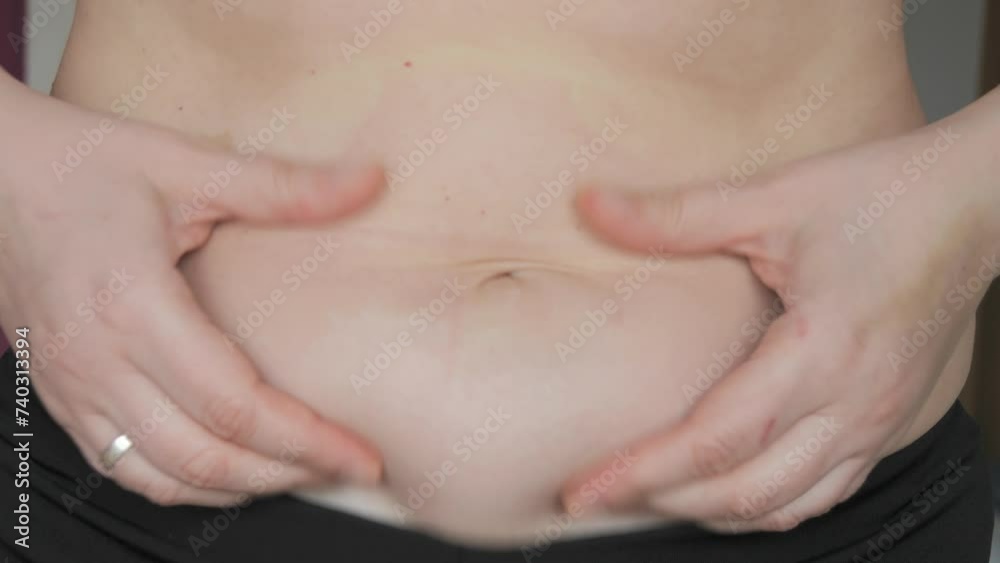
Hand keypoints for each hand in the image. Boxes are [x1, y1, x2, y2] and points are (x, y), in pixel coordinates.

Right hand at [0, 80, 384, 505]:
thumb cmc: (81, 165)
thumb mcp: (186, 164)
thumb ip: (282, 186)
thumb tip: (370, 182)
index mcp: (132, 306)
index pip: (234, 406)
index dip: (307, 439)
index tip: (361, 453)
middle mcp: (96, 361)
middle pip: (206, 456)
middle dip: (291, 473)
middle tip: (351, 466)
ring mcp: (72, 387)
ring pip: (165, 477)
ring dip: (244, 486)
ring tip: (306, 471)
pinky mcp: (62, 396)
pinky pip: (125, 468)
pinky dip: (186, 485)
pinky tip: (234, 470)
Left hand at [561, 115, 998, 531]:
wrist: (974, 204)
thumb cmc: (884, 196)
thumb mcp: (774, 198)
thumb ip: (677, 214)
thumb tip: (591, 206)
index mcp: (822, 352)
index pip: (717, 442)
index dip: (644, 473)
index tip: (586, 489)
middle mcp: (854, 404)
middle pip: (745, 491)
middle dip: (663, 501)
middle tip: (597, 494)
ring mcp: (877, 421)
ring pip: (785, 504)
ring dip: (712, 512)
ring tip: (648, 495)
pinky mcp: (887, 422)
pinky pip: (823, 492)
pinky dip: (766, 504)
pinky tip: (725, 490)